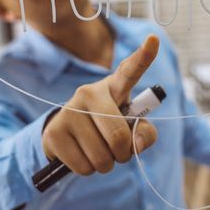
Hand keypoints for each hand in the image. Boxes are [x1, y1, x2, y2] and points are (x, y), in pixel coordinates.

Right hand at [42, 34, 159, 175]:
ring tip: (97, 151)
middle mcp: (89, 92)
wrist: (68, 136)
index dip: (143, 57)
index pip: (130, 71)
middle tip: (117, 151)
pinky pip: (82, 166)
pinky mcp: (55, 131)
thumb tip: (134, 146)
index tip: (154, 40)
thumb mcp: (131, 129)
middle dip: (123, 154)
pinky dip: (87, 170)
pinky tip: (81, 156)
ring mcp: (70, 110)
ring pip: (100, 155)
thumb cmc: (107, 128)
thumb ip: (145, 134)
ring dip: (105, 164)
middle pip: (118, 135)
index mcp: (114, 87)